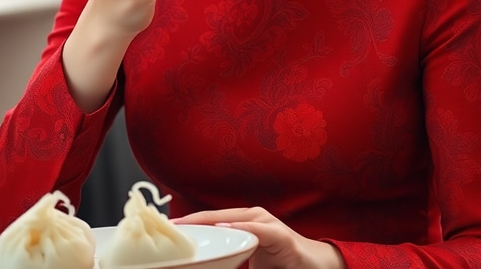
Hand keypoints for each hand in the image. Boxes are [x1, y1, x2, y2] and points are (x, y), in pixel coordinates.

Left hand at [172, 208, 343, 268]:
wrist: (312, 266)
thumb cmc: (278, 261)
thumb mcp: (247, 260)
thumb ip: (229, 260)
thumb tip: (208, 265)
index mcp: (244, 223)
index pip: (212, 221)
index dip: (191, 223)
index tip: (168, 227)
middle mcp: (253, 217)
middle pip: (219, 216)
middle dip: (196, 221)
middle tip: (174, 226)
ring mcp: (267, 222)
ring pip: (235, 219)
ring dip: (213, 222)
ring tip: (191, 226)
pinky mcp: (280, 234)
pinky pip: (259, 230)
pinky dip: (244, 228)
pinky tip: (229, 227)